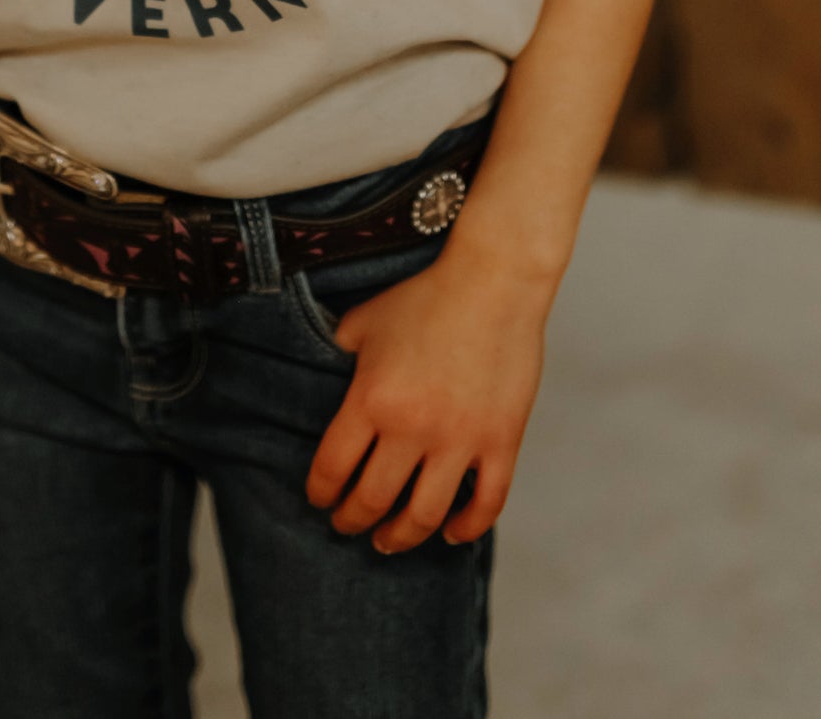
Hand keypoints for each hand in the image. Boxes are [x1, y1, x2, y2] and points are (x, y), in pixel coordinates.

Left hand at [304, 235, 552, 552]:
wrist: (494, 280)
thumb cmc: (425, 296)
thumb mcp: (364, 320)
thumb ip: (338, 354)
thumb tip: (320, 373)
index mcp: (371, 399)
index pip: (333, 469)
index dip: (321, 493)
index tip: (320, 500)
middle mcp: (412, 428)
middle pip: (373, 500)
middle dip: (353, 520)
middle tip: (347, 526)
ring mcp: (460, 440)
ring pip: (424, 516)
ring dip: (401, 537)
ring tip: (389, 541)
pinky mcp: (501, 443)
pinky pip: (485, 506)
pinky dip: (465, 528)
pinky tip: (450, 532)